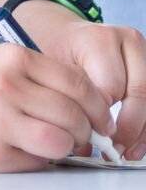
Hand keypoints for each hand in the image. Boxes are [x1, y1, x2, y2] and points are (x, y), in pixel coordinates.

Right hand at [0, 43, 109, 170]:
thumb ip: (41, 83)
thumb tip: (91, 114)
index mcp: (12, 59)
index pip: (80, 85)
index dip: (98, 107)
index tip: (100, 120)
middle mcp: (6, 85)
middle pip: (75, 115)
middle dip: (84, 132)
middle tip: (77, 138)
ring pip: (63, 141)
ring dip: (64, 149)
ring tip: (49, 146)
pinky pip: (39, 162)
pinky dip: (37, 161)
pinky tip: (18, 152)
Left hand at [21, 3, 145, 155]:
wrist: (66, 38)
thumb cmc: (58, 57)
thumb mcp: (53, 73)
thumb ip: (69, 100)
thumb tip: (85, 145)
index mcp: (98, 40)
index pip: (110, 87)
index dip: (102, 116)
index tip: (94, 137)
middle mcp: (127, 42)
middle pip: (140, 92)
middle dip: (129, 127)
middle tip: (114, 150)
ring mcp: (143, 52)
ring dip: (142, 130)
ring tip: (127, 152)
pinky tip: (136, 143)